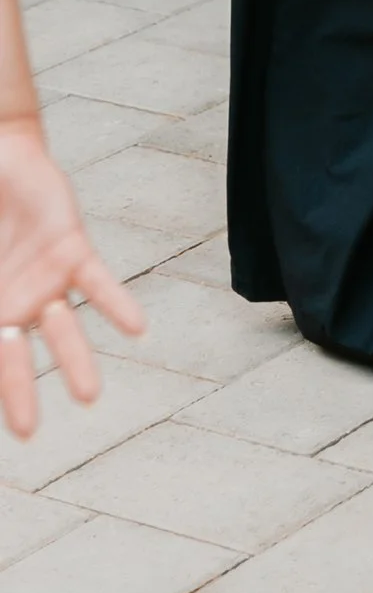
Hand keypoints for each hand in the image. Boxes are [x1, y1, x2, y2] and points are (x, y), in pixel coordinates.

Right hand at [0, 117, 143, 439]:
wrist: (1, 158)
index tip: (13, 426)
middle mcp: (15, 304)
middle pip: (16, 357)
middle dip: (20, 394)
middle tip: (26, 433)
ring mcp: (46, 281)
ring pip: (63, 329)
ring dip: (75, 361)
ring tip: (88, 397)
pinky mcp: (72, 251)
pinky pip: (97, 284)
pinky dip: (117, 306)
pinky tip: (138, 329)